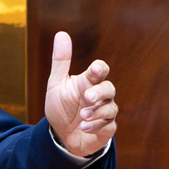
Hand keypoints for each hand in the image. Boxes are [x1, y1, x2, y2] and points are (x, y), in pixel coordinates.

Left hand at [44, 31, 116, 157]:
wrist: (61, 134)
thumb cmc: (61, 106)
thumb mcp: (57, 84)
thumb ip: (61, 61)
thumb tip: (61, 33)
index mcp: (88, 82)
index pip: (100, 70)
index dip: (100, 69)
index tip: (96, 69)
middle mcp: (100, 96)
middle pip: (109, 88)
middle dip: (99, 92)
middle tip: (87, 97)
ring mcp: (105, 113)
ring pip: (111, 108)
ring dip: (96, 112)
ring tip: (81, 116)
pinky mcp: (106, 129)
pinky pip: (108, 126)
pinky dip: (95, 126)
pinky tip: (83, 127)